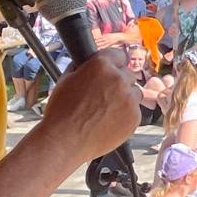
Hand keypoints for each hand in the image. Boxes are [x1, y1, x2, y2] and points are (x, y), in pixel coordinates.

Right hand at [36, 50, 139, 167]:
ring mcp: (129, 98)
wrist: (64, 141)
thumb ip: (85, 67)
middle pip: (127, 75)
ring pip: (134, 93)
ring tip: (104, 111)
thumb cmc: (61, 112)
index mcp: (101, 65)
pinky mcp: (134, 117)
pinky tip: (108, 121)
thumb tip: (93, 62)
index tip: (109, 71)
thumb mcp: (67, 79)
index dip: (112, 64)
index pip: (118, 55)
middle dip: (117, 83)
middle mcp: (119, 79)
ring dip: (124, 98)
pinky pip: (135, 111)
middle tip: (102, 96)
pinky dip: (125, 115)